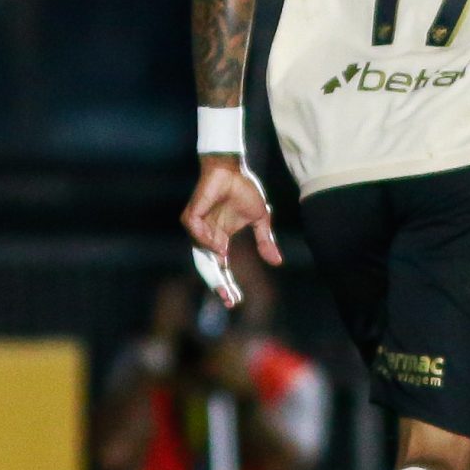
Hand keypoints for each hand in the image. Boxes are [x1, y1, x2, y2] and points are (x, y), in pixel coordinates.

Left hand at [178, 156, 280, 307]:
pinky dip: (206, 241)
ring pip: (199, 256)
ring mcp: (199, 228)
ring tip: (225, 267)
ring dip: (211, 267)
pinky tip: (219, 246)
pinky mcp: (193, 215)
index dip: (227, 285)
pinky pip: (196, 233)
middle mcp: (208, 238)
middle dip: (218, 284)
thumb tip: (277, 262)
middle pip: (209, 268)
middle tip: (229, 299)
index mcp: (221, 241)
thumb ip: (265, 241)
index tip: (236, 300)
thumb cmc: (244, 190)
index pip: (221, 269)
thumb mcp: (260, 219)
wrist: (233, 169)